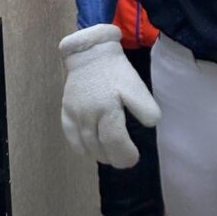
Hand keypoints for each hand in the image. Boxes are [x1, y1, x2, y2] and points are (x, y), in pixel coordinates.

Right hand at [59, 24, 160, 168]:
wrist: (90, 54)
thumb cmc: (116, 71)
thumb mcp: (136, 87)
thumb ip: (145, 107)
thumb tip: (150, 125)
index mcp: (108, 110)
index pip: (115, 142)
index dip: (124, 155)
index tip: (133, 159)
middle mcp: (88, 116)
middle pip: (99, 147)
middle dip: (113, 158)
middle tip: (124, 161)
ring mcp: (74, 115)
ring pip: (84, 145)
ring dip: (98, 155)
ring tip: (109, 157)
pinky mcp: (65, 111)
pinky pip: (70, 136)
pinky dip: (79, 147)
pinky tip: (88, 151)